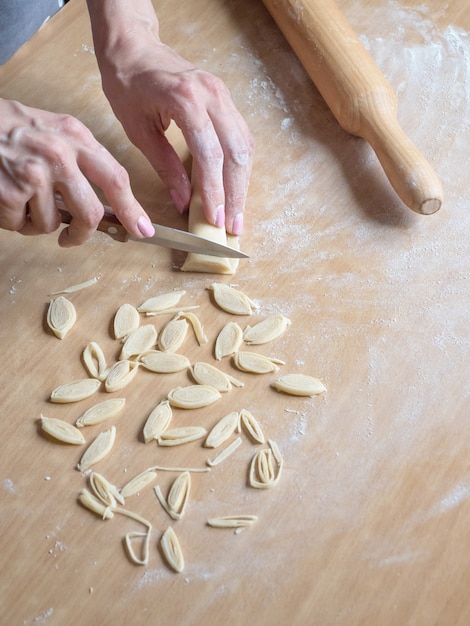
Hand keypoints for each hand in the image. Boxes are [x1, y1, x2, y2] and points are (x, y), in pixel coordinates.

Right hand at [0, 98, 154, 245]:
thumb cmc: (9, 129)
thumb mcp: (52, 130)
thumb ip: (79, 162)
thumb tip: (105, 206)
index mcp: (75, 136)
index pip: (116, 177)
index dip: (132, 209)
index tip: (142, 229)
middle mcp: (59, 153)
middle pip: (90, 212)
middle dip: (83, 233)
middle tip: (71, 238)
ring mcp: (34, 173)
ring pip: (51, 224)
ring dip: (36, 221)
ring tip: (20, 198)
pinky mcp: (11, 191)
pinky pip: (22, 225)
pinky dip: (13, 220)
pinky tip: (4, 198)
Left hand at [88, 1, 253, 234]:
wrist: (133, 47)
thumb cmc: (128, 83)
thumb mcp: (139, 130)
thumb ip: (165, 167)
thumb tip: (183, 202)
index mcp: (186, 100)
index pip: (210, 154)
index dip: (214, 190)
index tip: (214, 218)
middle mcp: (212, 94)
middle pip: (236, 152)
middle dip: (235, 193)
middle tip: (232, 225)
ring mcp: (223, 94)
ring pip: (244, 146)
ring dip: (242, 182)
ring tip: (236, 213)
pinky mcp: (225, 99)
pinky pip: (241, 136)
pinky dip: (240, 165)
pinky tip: (234, 187)